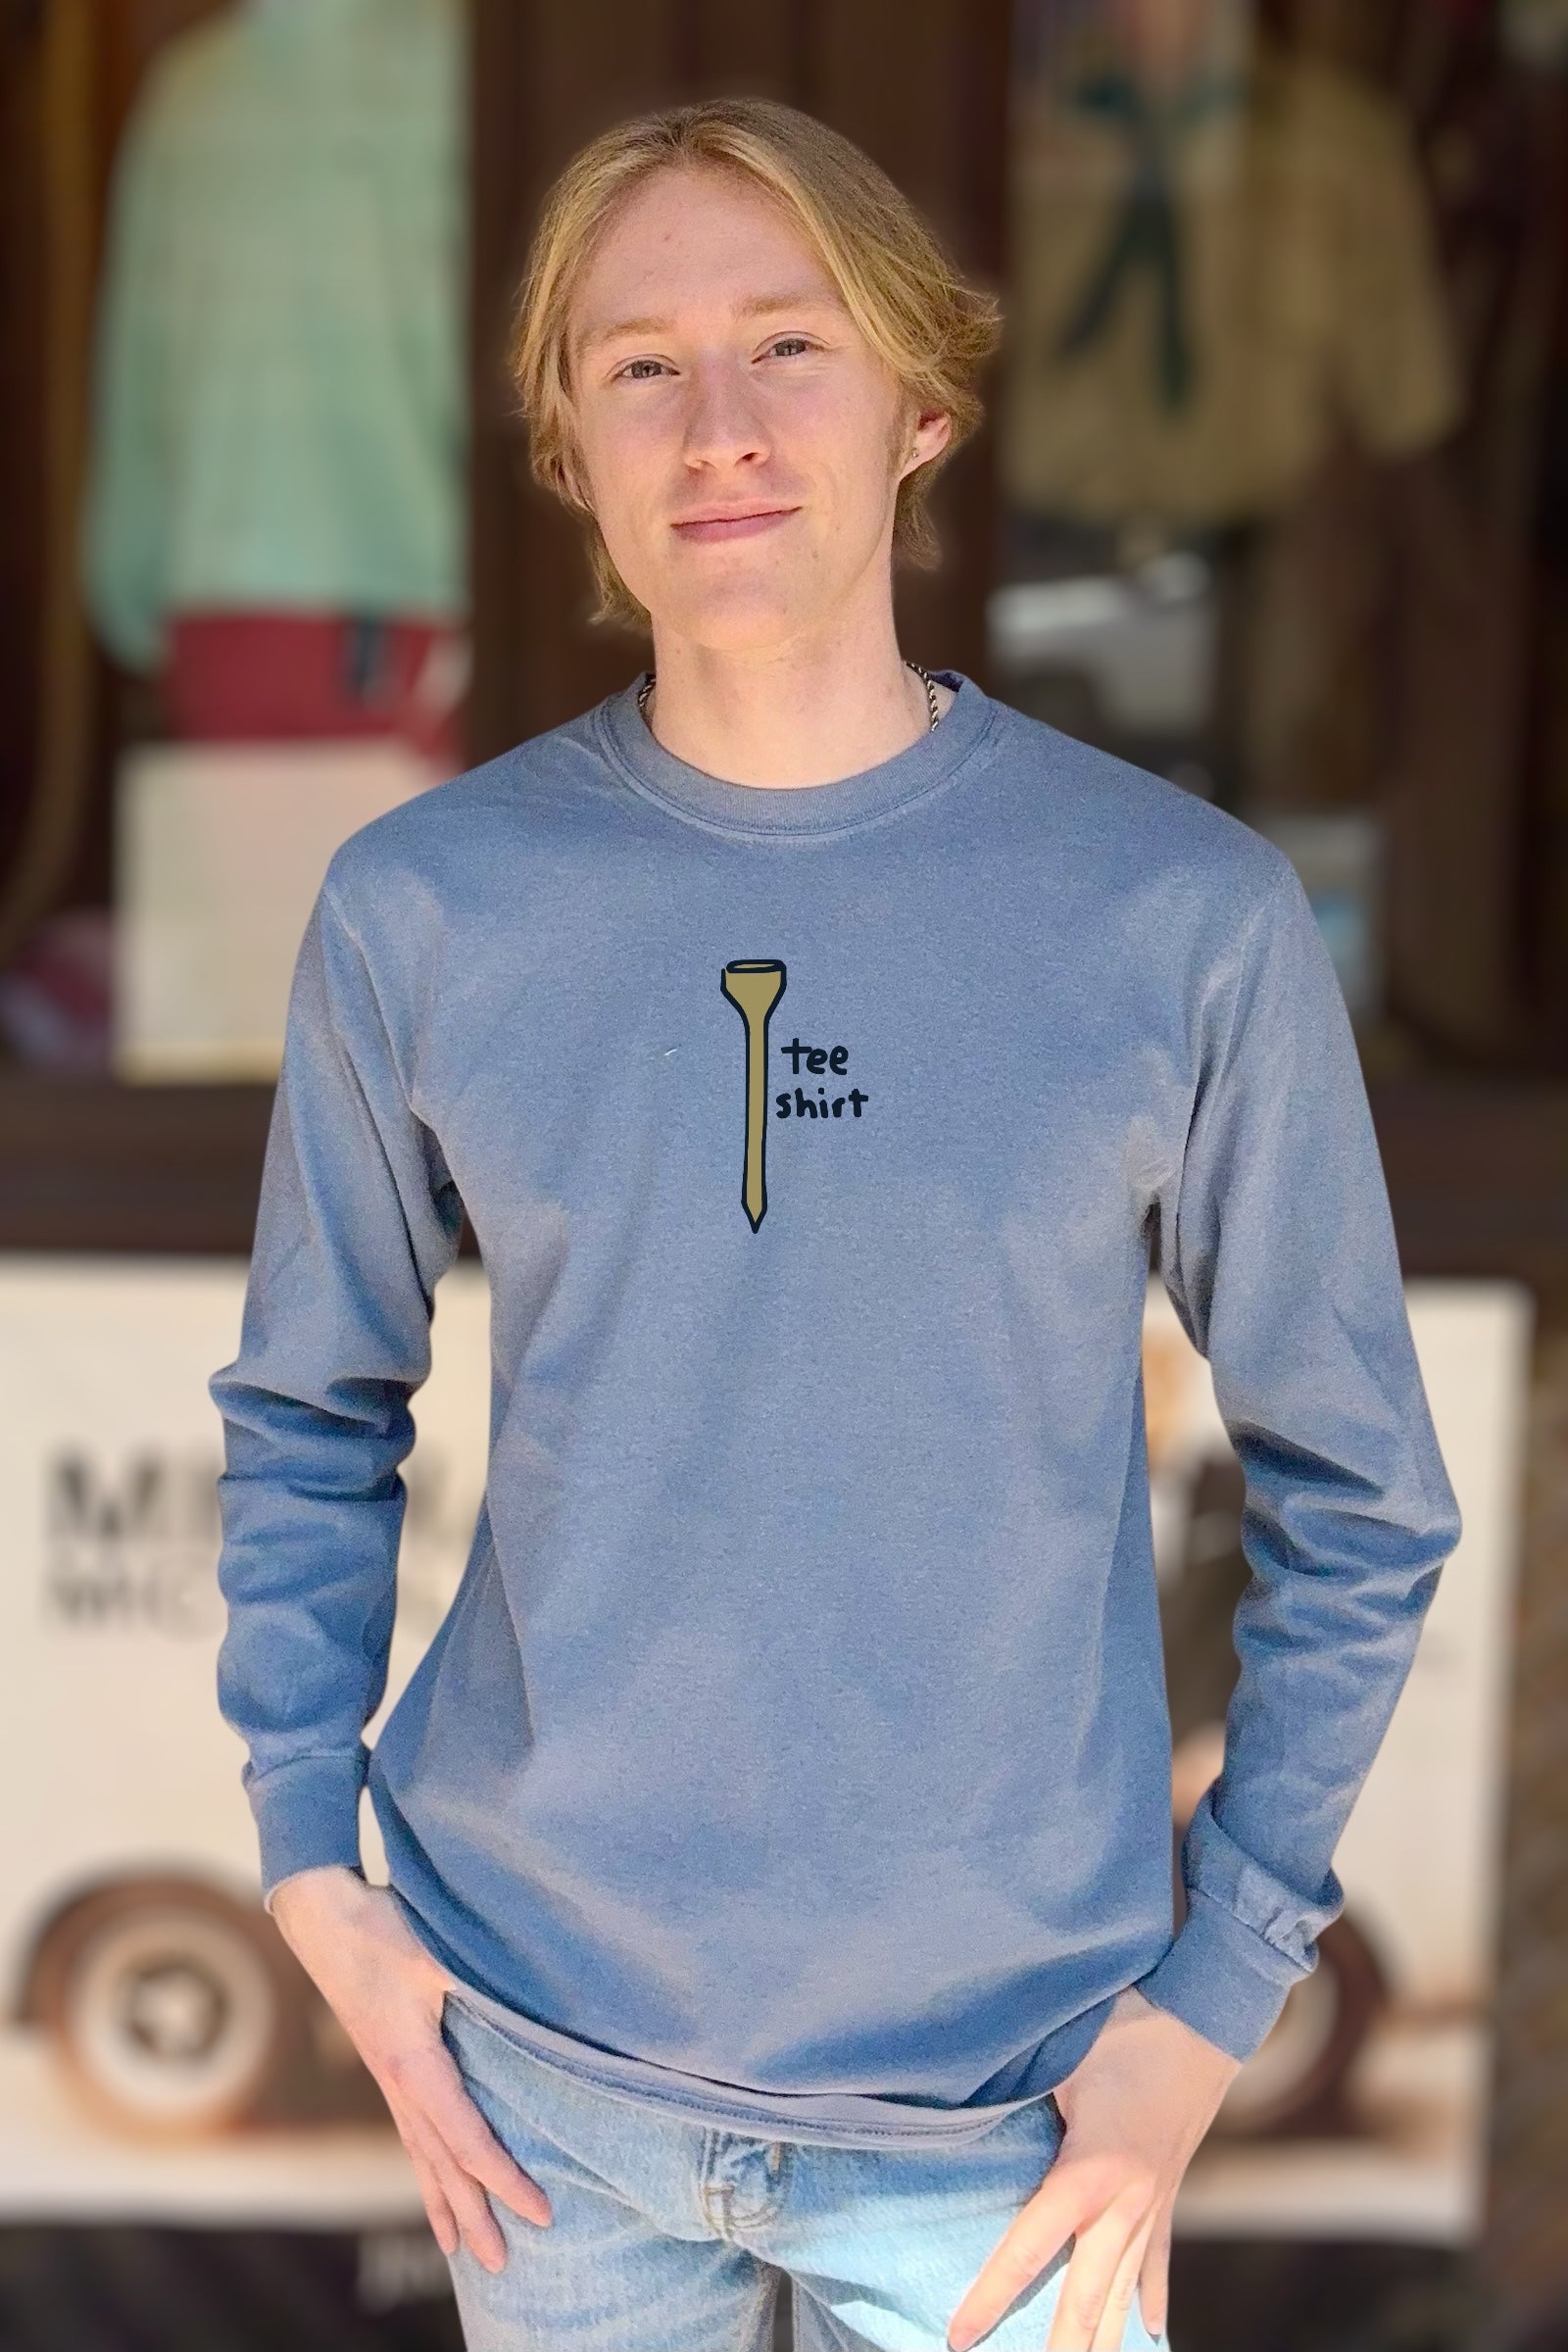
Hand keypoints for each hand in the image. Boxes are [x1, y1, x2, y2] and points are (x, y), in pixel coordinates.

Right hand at [269, 1865, 552, 2269]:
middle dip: (474, 2216)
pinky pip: (411, 2132)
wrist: (322, 1915)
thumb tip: (524, 2000)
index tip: (541, 2211)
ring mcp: (388, 2079)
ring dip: (446, 2203)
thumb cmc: (380, 1929)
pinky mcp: (387, 2065)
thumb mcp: (432, 1952)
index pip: (468, 2140)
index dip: (505, 2179)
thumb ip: (474, 1981)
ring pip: (422, 2156)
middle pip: (442, 2166)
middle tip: (504, 2266)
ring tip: (462, 2249)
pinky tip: (436, 2182)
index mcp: (414, 2065)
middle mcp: (398, 2084)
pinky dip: (428, 2168)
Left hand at [946, 1988, 1240, 2349]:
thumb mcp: (1062, 2060)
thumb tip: (964, 2111)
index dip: (990, 2295)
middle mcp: (1124, 2203)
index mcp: (1089, 2172)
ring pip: (1122, 2291)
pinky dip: (1151, 2299)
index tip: (959, 2335)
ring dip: (1104, 2338)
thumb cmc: (1128, 2028)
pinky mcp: (1169, 2192)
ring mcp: (1152, 2203)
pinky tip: (1149, 2332)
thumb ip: (1019, 2097)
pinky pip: (1157, 2260)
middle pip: (1084, 2296)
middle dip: (1059, 2347)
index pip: (1028, 2248)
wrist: (1206, 2017)